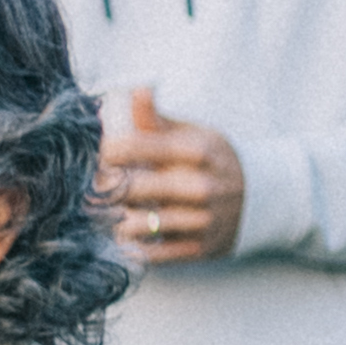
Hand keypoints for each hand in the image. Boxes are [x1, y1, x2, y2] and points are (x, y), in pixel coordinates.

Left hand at [100, 85, 245, 264]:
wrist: (262, 198)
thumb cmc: (212, 161)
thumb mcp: (194, 134)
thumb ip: (157, 119)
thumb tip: (134, 90)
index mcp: (196, 151)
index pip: (132, 147)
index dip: (101, 152)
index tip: (89, 156)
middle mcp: (200, 186)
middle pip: (128, 188)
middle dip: (99, 188)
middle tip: (83, 188)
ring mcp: (201, 220)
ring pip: (135, 225)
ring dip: (108, 220)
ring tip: (98, 212)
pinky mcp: (198, 248)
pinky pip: (150, 254)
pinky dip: (127, 247)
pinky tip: (118, 235)